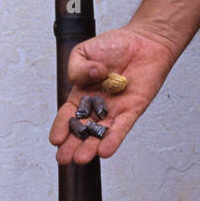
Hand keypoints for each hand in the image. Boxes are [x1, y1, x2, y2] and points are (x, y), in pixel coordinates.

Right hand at [49, 24, 177, 163]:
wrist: (143, 41)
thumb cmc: (114, 45)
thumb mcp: (83, 52)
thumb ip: (77, 67)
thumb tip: (91, 76)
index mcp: (82, 93)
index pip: (69, 115)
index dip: (61, 127)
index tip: (55, 140)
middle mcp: (98, 105)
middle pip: (83, 130)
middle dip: (73, 145)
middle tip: (64, 158)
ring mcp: (115, 109)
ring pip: (101, 133)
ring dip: (91, 147)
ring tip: (81, 159)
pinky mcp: (133, 109)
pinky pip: (122, 127)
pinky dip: (114, 139)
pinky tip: (105, 150)